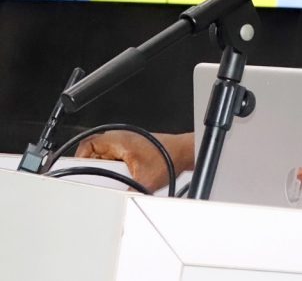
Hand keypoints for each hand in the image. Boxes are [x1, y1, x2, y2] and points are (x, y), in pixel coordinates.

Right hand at [74, 130, 194, 192]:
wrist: (185, 154)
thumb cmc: (169, 159)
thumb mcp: (142, 180)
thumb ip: (123, 192)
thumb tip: (112, 204)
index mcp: (118, 140)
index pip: (86, 146)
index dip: (78, 161)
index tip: (75, 174)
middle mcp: (121, 139)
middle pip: (93, 154)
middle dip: (94, 170)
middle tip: (95, 182)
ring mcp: (127, 144)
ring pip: (105, 159)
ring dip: (106, 171)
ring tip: (114, 180)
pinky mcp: (133, 150)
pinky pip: (116, 161)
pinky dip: (116, 171)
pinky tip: (123, 179)